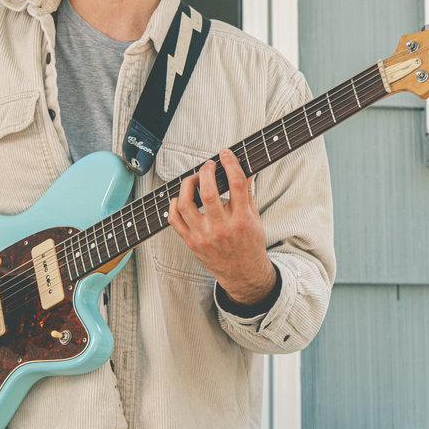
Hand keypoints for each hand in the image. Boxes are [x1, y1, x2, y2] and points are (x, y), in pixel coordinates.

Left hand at [167, 149, 276, 305]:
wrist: (243, 274)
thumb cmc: (250, 244)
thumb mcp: (254, 217)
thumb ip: (247, 192)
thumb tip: (245, 167)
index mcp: (241, 220)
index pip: (236, 184)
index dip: (230, 163)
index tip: (225, 154)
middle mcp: (221, 229)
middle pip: (208, 192)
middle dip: (205, 171)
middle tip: (208, 166)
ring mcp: (203, 236)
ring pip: (185, 204)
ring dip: (187, 185)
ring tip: (194, 180)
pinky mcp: (191, 242)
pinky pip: (174, 219)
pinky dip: (174, 204)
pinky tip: (182, 198)